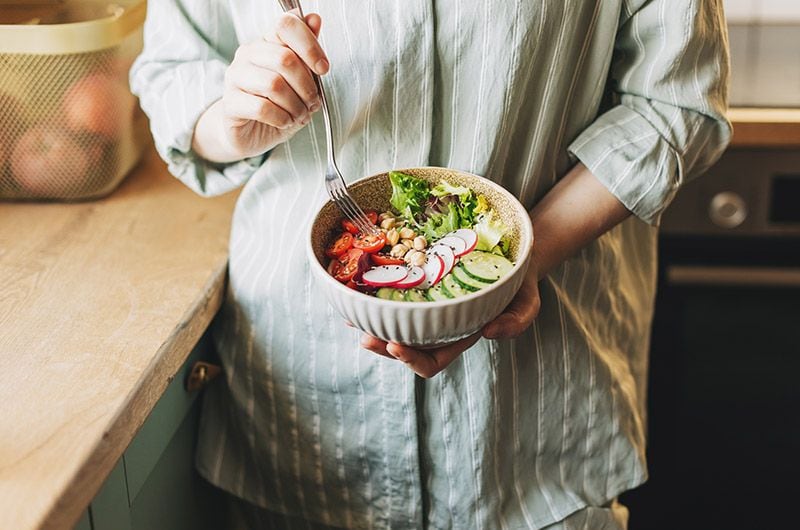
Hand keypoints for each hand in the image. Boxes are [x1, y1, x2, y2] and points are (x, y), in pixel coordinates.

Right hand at [192, 10, 327, 162]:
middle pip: (284, 58)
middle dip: (307, 86)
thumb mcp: (299, 80)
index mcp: (266, 42)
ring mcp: (235, 77)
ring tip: (299, 115)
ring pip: (274, 84)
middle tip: (312, 103)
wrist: (250, 133)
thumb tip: (314, 19)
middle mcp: (247, 54)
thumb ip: (306, 51)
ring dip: (295, 105)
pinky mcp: (230, 103)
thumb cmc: (277, 105)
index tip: (323, 68)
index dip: (309, 45)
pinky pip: (262, 107)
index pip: (285, 25)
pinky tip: (285, 122)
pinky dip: (281, 118)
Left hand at [360, 261, 540, 377]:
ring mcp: (425, 307)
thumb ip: (516, 322)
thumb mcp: (527, 305)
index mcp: (458, 338)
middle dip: (382, 344)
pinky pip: (393, 295)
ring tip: (353, 316)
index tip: (396, 345)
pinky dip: (374, 296)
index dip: (411, 360)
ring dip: (372, 322)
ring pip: (393, 322)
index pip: (430, 361)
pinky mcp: (418, 284)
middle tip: (364, 335)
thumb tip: (490, 333)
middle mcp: (437, 326)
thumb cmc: (520, 287)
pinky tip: (357, 289)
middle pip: (403, 345)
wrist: (514, 258)